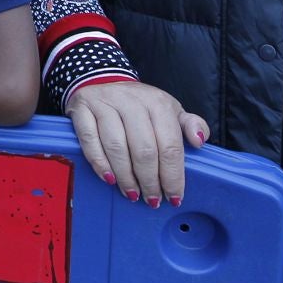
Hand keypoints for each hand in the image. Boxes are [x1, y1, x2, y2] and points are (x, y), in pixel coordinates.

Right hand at [64, 79, 209, 205]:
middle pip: (143, 149)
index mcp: (158, 102)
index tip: (174, 197)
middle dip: (150, 181)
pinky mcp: (82, 109)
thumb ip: (189, 124)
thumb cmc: (141, 106)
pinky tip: (109, 179)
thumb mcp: (169, 110)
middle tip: (152, 200)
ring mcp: (104, 103)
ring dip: (126, 177)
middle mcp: (131, 100)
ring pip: (117, 147)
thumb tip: (199, 141)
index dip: (173, 175)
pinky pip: (90, 140)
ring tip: (133, 194)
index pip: (169, 145)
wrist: (103, 82)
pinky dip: (99, 163)